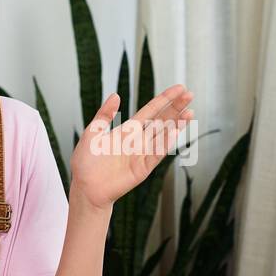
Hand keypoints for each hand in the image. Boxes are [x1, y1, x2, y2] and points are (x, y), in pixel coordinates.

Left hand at [70, 84, 194, 209]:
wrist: (85, 187)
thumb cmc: (86, 162)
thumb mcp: (92, 132)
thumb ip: (104, 115)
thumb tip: (116, 95)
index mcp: (128, 130)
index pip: (151, 110)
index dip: (164, 99)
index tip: (179, 88)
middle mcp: (138, 140)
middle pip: (162, 120)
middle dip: (176, 108)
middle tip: (190, 94)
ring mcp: (142, 154)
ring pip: (163, 136)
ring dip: (177, 124)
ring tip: (189, 113)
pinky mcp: (142, 169)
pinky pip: (156, 154)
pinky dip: (165, 143)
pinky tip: (174, 132)